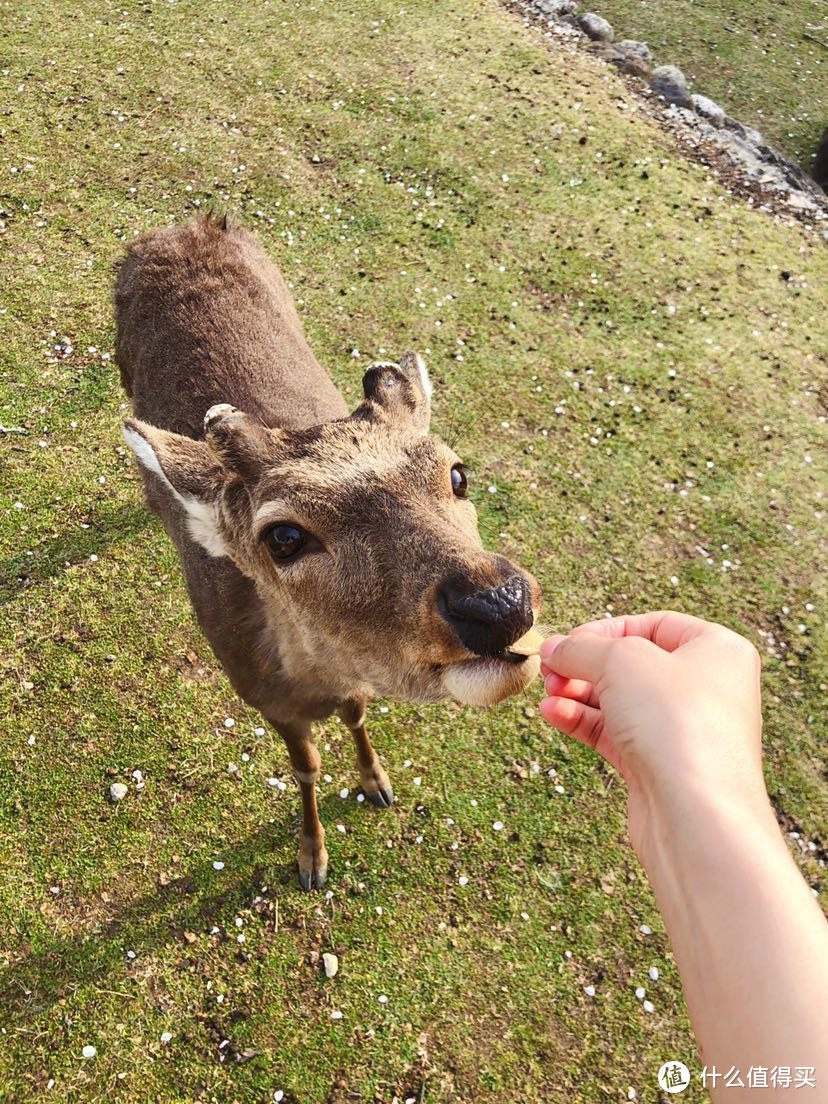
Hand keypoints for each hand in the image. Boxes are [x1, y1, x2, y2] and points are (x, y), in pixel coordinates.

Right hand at [539, 611, 766, 865]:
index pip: (655, 625)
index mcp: (718, 651)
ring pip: (621, 701)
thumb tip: (555, 647)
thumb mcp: (621, 660)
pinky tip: (553, 714)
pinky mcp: (660, 766)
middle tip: (552, 667)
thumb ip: (582, 647)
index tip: (571, 640)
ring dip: (579, 693)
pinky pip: (615, 733)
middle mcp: (707, 690)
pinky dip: (583, 721)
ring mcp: (683, 730)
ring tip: (548, 692)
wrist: (697, 814)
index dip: (607, 630)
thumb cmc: (681, 726)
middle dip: (586, 665)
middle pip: (633, 665)